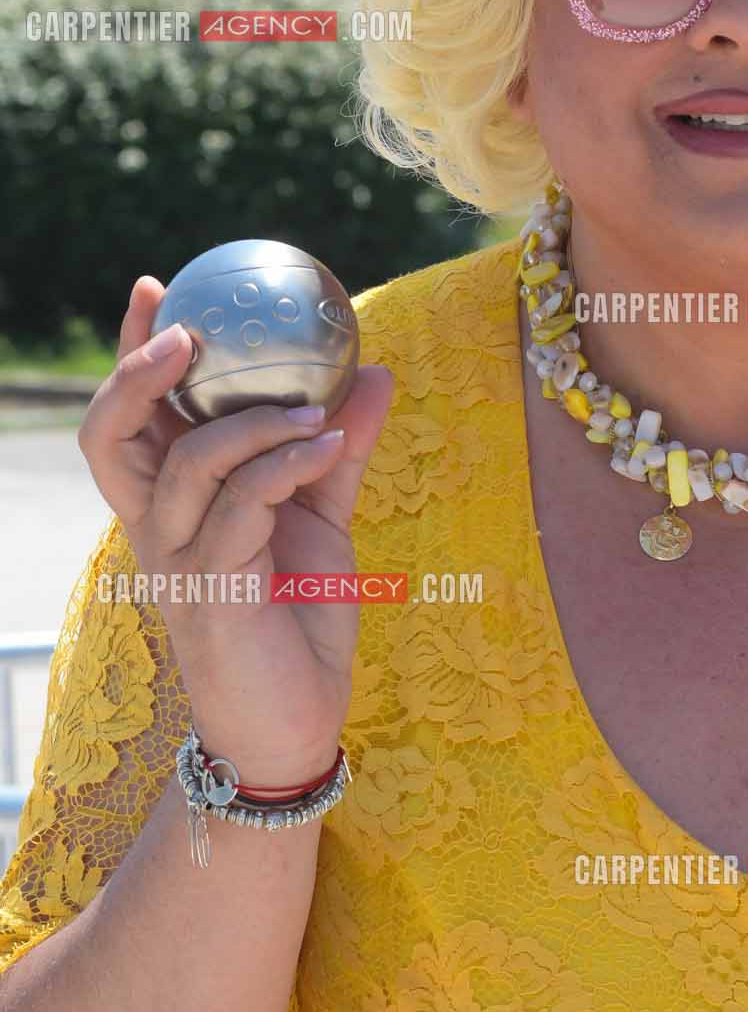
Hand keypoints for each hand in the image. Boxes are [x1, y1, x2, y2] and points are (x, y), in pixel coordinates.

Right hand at [78, 273, 394, 786]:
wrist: (296, 726)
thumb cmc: (298, 623)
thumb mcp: (323, 522)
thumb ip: (338, 451)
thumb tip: (373, 373)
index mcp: (172, 506)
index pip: (130, 419)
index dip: (133, 352)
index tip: (157, 285)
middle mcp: (158, 531)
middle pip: (110, 436)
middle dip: (142, 371)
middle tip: (196, 331)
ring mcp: (179, 565)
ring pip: (184, 467)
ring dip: (252, 422)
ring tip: (314, 406)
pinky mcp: (214, 597)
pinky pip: (241, 510)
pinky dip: (286, 466)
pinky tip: (329, 444)